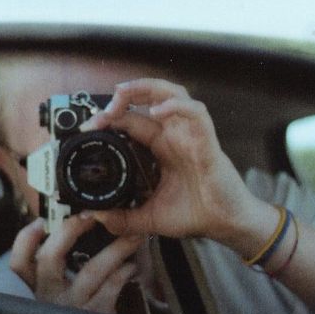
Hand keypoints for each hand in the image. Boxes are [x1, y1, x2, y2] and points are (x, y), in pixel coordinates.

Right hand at [9, 216, 141, 313]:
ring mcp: (72, 309)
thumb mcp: (59, 295)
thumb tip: (70, 230)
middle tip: (90, 215)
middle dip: (70, 231)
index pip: (19, 264)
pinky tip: (132, 266)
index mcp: (37, 290)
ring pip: (90, 270)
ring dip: (114, 249)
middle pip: (50, 258)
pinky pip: (111, 288)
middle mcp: (49, 299)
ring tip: (131, 236)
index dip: (25, 241)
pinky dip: (124, 273)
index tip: (39, 222)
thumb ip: (57, 269)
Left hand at [79, 78, 262, 247]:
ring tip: (122, 95)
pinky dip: (177, 106)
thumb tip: (95, 216)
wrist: (225, 225)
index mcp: (161, 147)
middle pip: (150, 96)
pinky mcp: (208, 142)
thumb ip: (122, 218)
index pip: (132, 119)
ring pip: (173, 92)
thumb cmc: (196, 213)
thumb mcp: (150, 217)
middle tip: (102, 111)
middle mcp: (176, 135)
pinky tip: (158, 111)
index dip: (110, 117)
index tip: (89, 128)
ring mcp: (192, 135)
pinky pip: (196, 112)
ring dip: (146, 88)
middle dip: (124, 95)